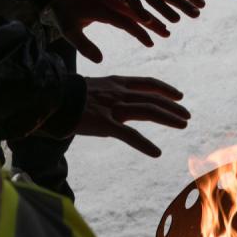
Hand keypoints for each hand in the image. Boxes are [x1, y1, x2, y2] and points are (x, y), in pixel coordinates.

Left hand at [50, 0, 169, 62]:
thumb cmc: (63, 11)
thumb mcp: (68, 30)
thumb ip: (83, 45)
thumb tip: (100, 60)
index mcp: (100, 9)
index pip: (123, 21)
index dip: (138, 32)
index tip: (150, 43)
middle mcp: (109, 2)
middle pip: (135, 13)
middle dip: (152, 23)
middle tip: (167, 33)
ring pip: (136, 9)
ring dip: (151, 18)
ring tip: (165, 28)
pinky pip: (132, 5)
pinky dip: (144, 12)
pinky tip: (154, 19)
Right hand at [76, 76, 190, 155]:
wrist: (49, 97)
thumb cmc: (66, 95)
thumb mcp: (92, 87)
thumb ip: (107, 93)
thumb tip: (114, 99)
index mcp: (115, 83)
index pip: (146, 84)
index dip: (165, 89)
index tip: (179, 95)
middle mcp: (118, 93)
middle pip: (153, 98)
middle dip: (173, 107)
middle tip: (187, 116)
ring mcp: (113, 108)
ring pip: (148, 111)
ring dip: (168, 118)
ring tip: (183, 125)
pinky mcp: (104, 124)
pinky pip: (129, 135)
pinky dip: (144, 144)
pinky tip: (156, 153)